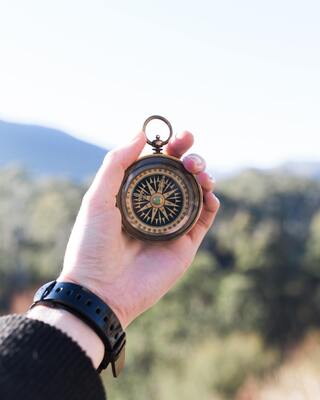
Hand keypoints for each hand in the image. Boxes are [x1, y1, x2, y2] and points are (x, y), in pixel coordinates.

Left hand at [58, 130, 219, 328]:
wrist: (101, 290)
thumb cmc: (92, 244)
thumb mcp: (97, 198)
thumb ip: (117, 164)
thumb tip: (140, 133)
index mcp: (134, 195)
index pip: (157, 165)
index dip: (170, 148)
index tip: (178, 136)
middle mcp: (154, 207)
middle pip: (180, 175)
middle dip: (190, 157)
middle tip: (190, 151)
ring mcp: (171, 225)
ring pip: (196, 193)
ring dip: (203, 175)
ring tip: (198, 171)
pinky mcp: (185, 244)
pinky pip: (204, 218)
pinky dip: (211, 201)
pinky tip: (208, 192)